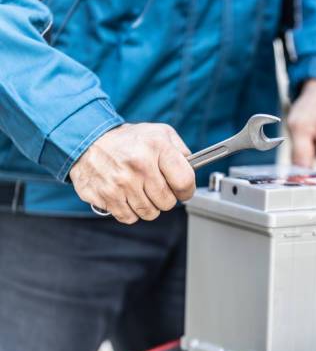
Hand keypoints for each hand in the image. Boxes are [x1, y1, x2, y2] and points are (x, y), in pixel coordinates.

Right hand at [69, 123, 194, 223]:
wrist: (87, 140)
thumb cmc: (128, 140)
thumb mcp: (160, 133)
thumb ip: (181, 150)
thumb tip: (193, 168)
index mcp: (157, 147)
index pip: (184, 181)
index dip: (186, 190)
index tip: (182, 190)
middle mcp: (139, 165)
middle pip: (167, 202)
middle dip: (165, 198)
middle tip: (155, 187)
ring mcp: (121, 182)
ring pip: (149, 213)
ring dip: (148, 206)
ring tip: (139, 189)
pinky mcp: (106, 195)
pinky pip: (129, 217)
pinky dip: (130, 211)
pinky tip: (126, 196)